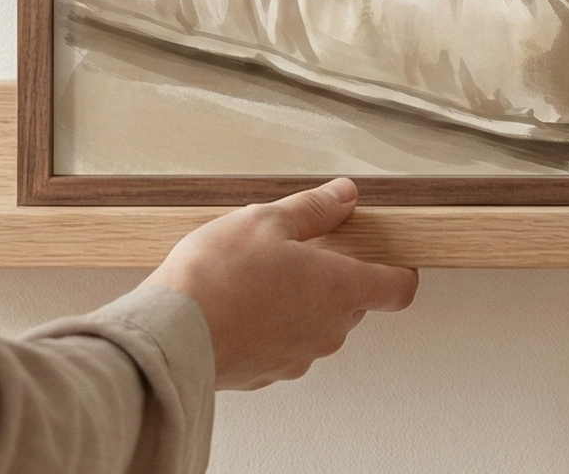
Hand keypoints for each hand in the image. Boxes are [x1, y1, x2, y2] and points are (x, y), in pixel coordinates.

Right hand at [146, 178, 417, 389]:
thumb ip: (314, 208)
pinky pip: (285, 345)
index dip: (399, 271)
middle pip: (354, 304)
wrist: (170, 334)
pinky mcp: (265, 374)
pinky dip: (275, 326)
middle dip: (338, 277)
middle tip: (307, 249)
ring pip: (318, 326)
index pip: (397, 290)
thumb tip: (344, 195)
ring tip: (265, 273)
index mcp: (339, 289)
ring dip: (304, 302)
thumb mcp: (268, 220)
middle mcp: (326, 331)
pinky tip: (244, 303)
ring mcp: (296, 358)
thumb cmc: (218, 276)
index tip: (392, 257)